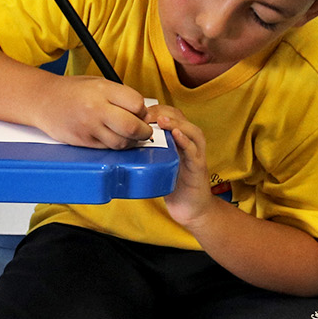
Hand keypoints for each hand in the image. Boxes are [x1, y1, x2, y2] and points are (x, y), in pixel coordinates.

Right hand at [33, 77, 150, 147]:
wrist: (43, 101)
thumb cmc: (72, 91)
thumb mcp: (98, 83)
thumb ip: (120, 95)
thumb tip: (143, 112)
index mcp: (102, 90)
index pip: (137, 104)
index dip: (143, 110)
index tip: (141, 112)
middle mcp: (96, 109)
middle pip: (132, 127)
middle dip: (144, 131)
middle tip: (144, 130)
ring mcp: (88, 127)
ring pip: (121, 142)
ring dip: (131, 142)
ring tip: (129, 135)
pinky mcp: (82, 141)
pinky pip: (107, 148)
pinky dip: (115, 145)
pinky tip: (114, 138)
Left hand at [146, 105, 214, 225]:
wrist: (189, 208)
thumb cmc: (171, 184)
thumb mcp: (156, 163)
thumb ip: (144, 151)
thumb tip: (119, 143)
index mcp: (179, 140)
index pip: (170, 115)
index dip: (155, 110)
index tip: (137, 112)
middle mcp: (190, 143)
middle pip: (181, 118)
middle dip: (163, 113)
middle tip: (145, 114)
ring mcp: (196, 155)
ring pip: (191, 131)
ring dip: (176, 123)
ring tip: (161, 120)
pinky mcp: (198, 168)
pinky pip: (194, 151)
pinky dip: (186, 141)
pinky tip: (176, 135)